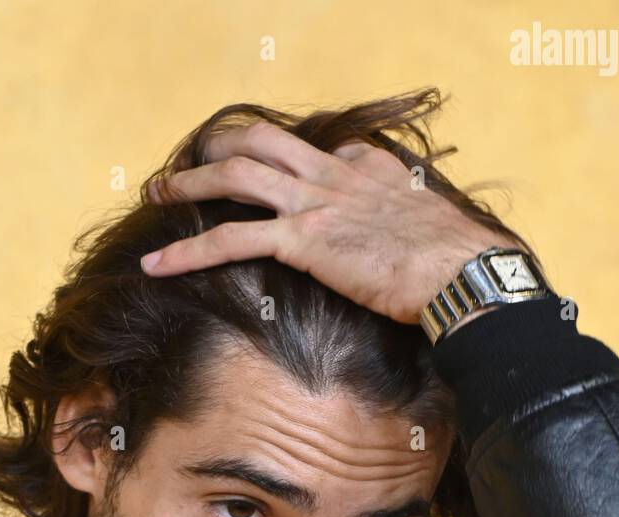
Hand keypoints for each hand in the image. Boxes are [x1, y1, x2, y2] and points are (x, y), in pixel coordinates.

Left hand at [139, 120, 515, 325]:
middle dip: (219, 147)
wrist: (463, 272)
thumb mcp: (436, 227)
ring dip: (189, 183)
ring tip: (156, 193)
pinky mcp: (302, 240)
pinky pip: (230, 239)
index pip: (321, 151)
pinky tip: (156, 263)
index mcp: (371, 169)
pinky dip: (187, 251)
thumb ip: (414, 221)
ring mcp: (315, 203)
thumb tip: (417, 241)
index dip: (291, 162)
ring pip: (236, 176)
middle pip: (263, 143)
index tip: (275, 173)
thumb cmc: (458, 261)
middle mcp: (336, 175)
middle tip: (188, 165)